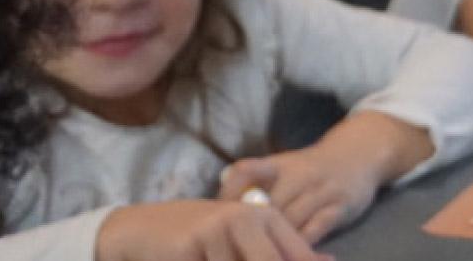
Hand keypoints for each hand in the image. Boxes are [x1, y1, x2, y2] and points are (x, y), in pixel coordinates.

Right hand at [98, 200, 332, 260]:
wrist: (142, 229)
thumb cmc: (202, 237)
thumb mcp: (245, 239)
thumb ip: (282, 249)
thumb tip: (330, 260)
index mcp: (265, 216)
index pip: (297, 256)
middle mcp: (244, 218)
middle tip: (235, 259)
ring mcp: (215, 231)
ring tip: (211, 255)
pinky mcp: (188, 248)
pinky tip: (196, 259)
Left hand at [217, 147, 384, 242]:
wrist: (360, 155)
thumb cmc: (314, 167)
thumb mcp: (286, 165)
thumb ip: (256, 183)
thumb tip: (220, 207)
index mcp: (280, 164)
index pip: (246, 170)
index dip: (227, 193)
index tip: (216, 216)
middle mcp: (300, 175)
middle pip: (266, 206)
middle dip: (249, 228)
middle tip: (237, 244)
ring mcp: (322, 191)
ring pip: (290, 221)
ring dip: (273, 241)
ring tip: (260, 252)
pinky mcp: (340, 208)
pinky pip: (315, 230)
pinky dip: (299, 245)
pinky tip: (288, 254)